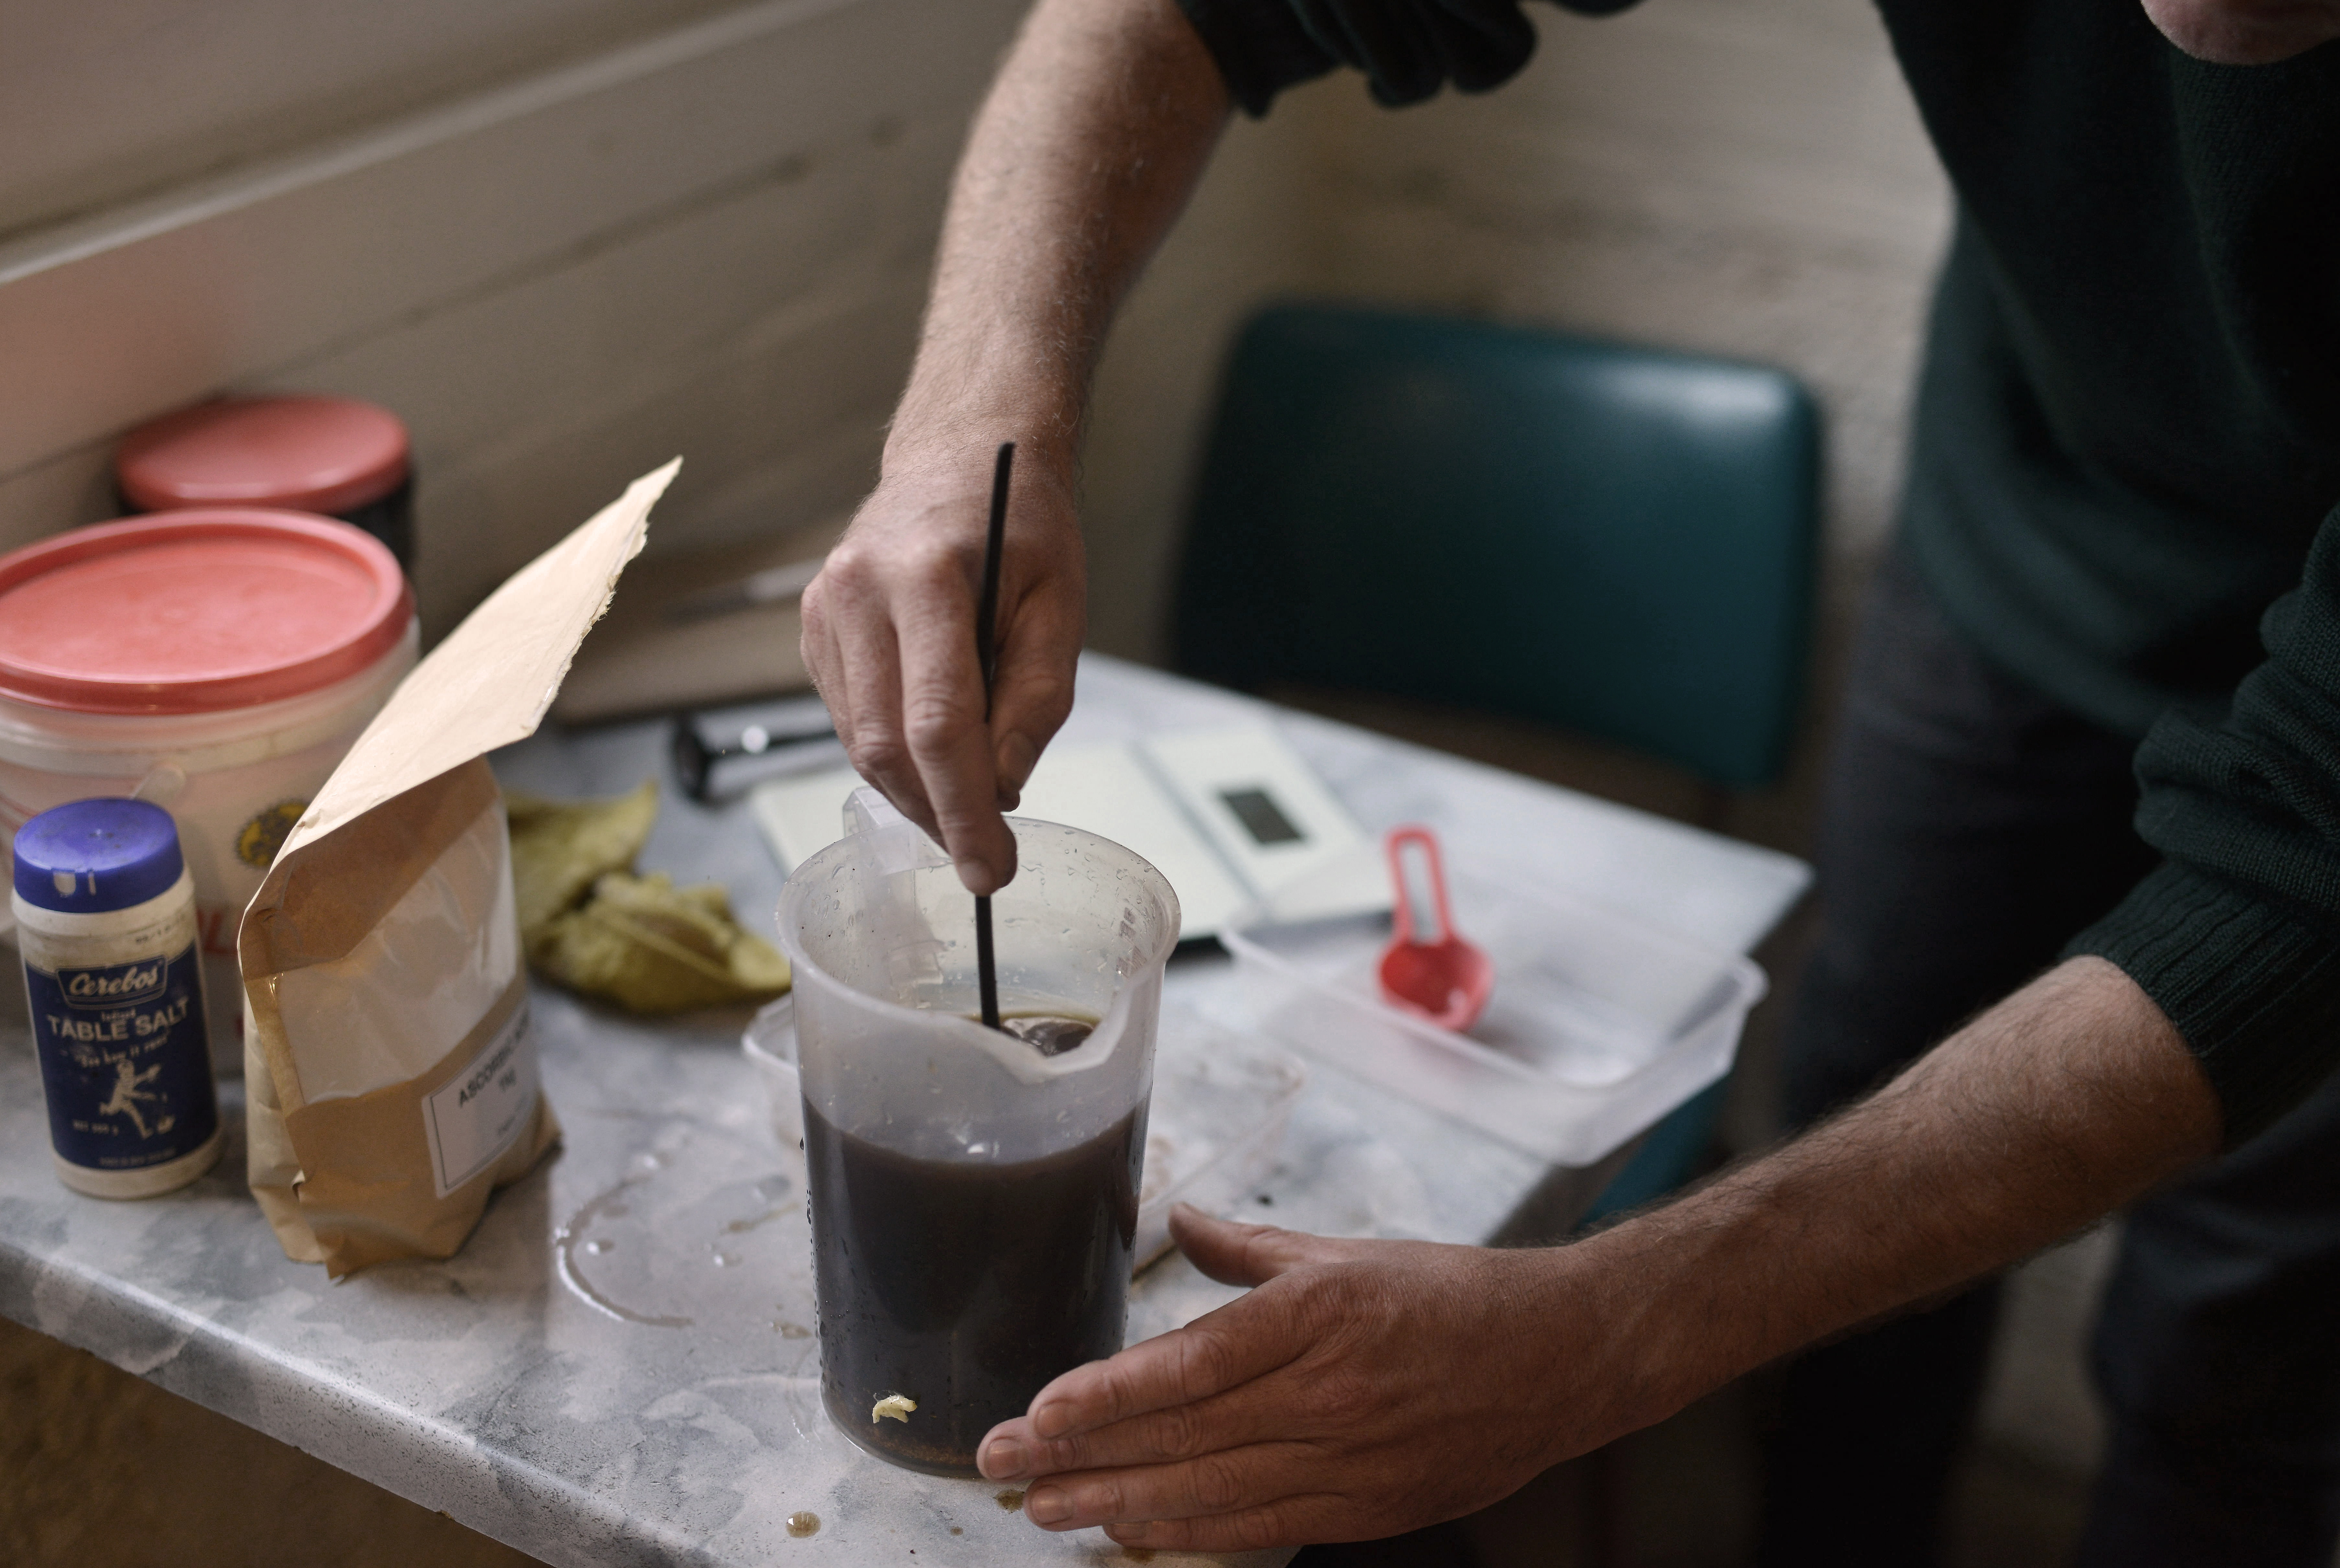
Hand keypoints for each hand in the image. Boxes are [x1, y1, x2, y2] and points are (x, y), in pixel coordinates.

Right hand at [800, 446, 1083, 893]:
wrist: (960, 457)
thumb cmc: (1020, 526)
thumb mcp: (1059, 604)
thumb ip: (1036, 698)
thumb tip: (1003, 787)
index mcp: (924, 577)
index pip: (936, 725)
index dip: (964, 810)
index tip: (994, 869)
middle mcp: (856, 592)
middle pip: (887, 745)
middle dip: (938, 815)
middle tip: (986, 855)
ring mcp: (824, 610)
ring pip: (861, 742)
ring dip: (915, 792)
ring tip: (970, 803)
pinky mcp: (813, 628)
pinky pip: (850, 718)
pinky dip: (893, 755)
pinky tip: (934, 752)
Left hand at [975, 1205, 1634, 1551]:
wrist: (1559, 1358)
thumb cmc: (1450, 1295)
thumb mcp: (1345, 1253)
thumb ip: (1250, 1251)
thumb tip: (1178, 1218)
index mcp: (1319, 1314)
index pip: (1189, 1365)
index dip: (1107, 1395)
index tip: (1039, 1411)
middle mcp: (1327, 1392)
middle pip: (1182, 1435)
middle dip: (1081, 1457)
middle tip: (1002, 1467)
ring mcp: (1347, 1459)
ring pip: (1210, 1491)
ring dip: (1117, 1503)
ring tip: (1043, 1508)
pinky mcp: (1366, 1508)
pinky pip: (1259, 1526)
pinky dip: (1189, 1531)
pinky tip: (1131, 1531)